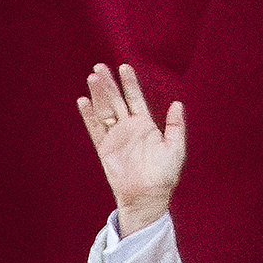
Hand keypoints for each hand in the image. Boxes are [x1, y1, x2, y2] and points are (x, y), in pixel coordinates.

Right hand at [77, 62, 185, 236]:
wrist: (148, 196)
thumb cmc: (165, 174)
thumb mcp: (176, 148)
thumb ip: (176, 126)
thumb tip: (178, 104)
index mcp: (146, 125)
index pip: (135, 98)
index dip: (130, 83)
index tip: (124, 67)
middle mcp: (129, 128)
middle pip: (116, 100)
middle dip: (109, 84)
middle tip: (100, 66)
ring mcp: (116, 137)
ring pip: (104, 110)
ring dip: (98, 94)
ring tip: (92, 77)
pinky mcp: (105, 148)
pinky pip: (95, 129)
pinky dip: (89, 116)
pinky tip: (84, 101)